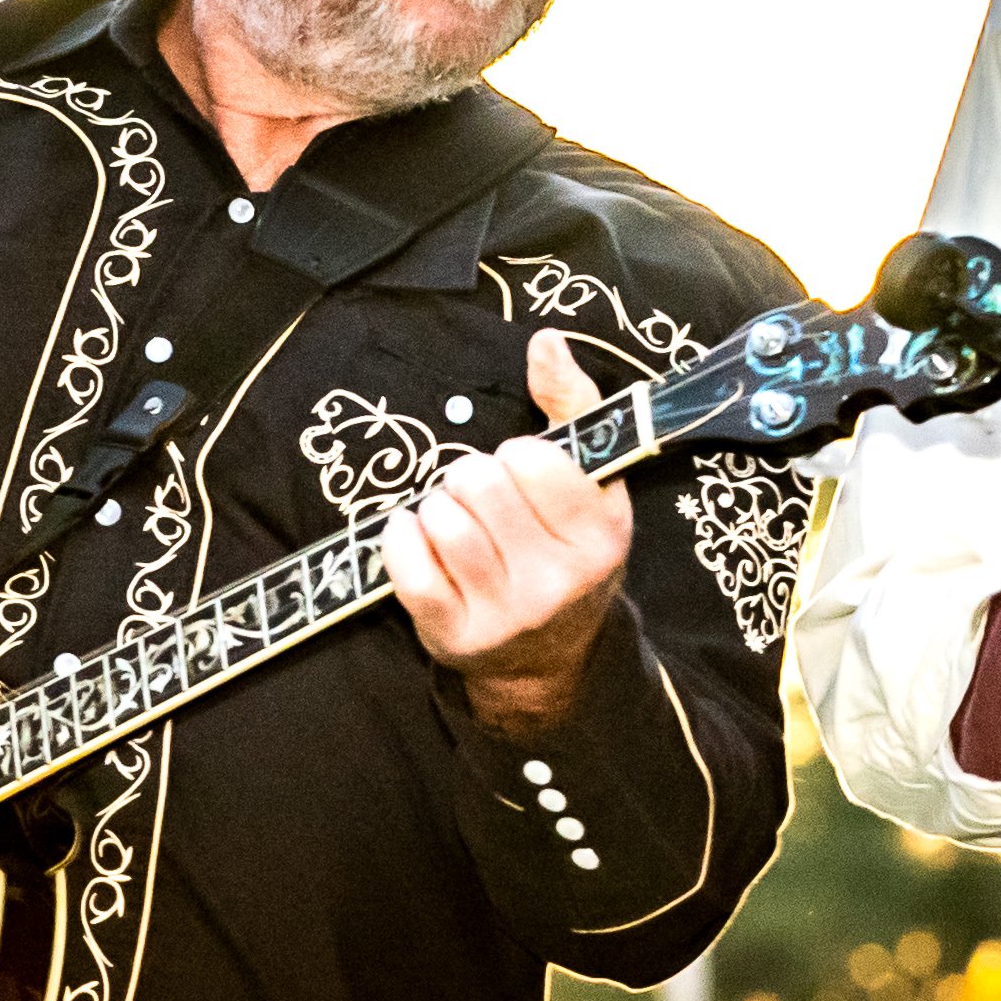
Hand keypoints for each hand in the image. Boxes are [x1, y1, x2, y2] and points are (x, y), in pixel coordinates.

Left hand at [390, 333, 631, 739]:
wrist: (551, 660)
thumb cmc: (565, 552)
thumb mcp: (591, 485)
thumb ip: (573, 405)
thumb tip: (544, 339)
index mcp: (599, 536)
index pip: (531, 458)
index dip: (517, 458)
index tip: (523, 480)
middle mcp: (558, 581)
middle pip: (478, 482)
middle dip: (471, 480)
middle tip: (485, 505)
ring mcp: (505, 613)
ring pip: (440, 519)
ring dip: (437, 510)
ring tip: (456, 525)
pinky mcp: (453, 635)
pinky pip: (404, 560)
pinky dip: (400, 539)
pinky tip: (419, 541)